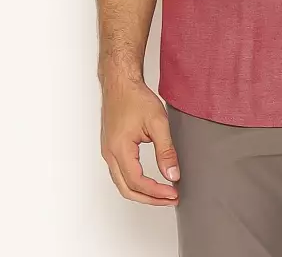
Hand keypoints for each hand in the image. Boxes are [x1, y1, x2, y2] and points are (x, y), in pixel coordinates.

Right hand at [100, 77, 180, 205]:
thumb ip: (166, 151)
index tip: (173, 194)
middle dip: (150, 199)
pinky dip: (135, 183)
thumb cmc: (135, 97)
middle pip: (127, 189)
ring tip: (162, 193)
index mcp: (120, 149)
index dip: (157, 192)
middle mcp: (110, 154)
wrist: (120, 82)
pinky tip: (148, 181)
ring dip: (142, 192)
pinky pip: (120, 173)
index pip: (138, 183)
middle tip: (170, 199)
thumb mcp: (158, 122)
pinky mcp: (110, 147)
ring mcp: (108, 151)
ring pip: (122, 184)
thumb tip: (172, 174)